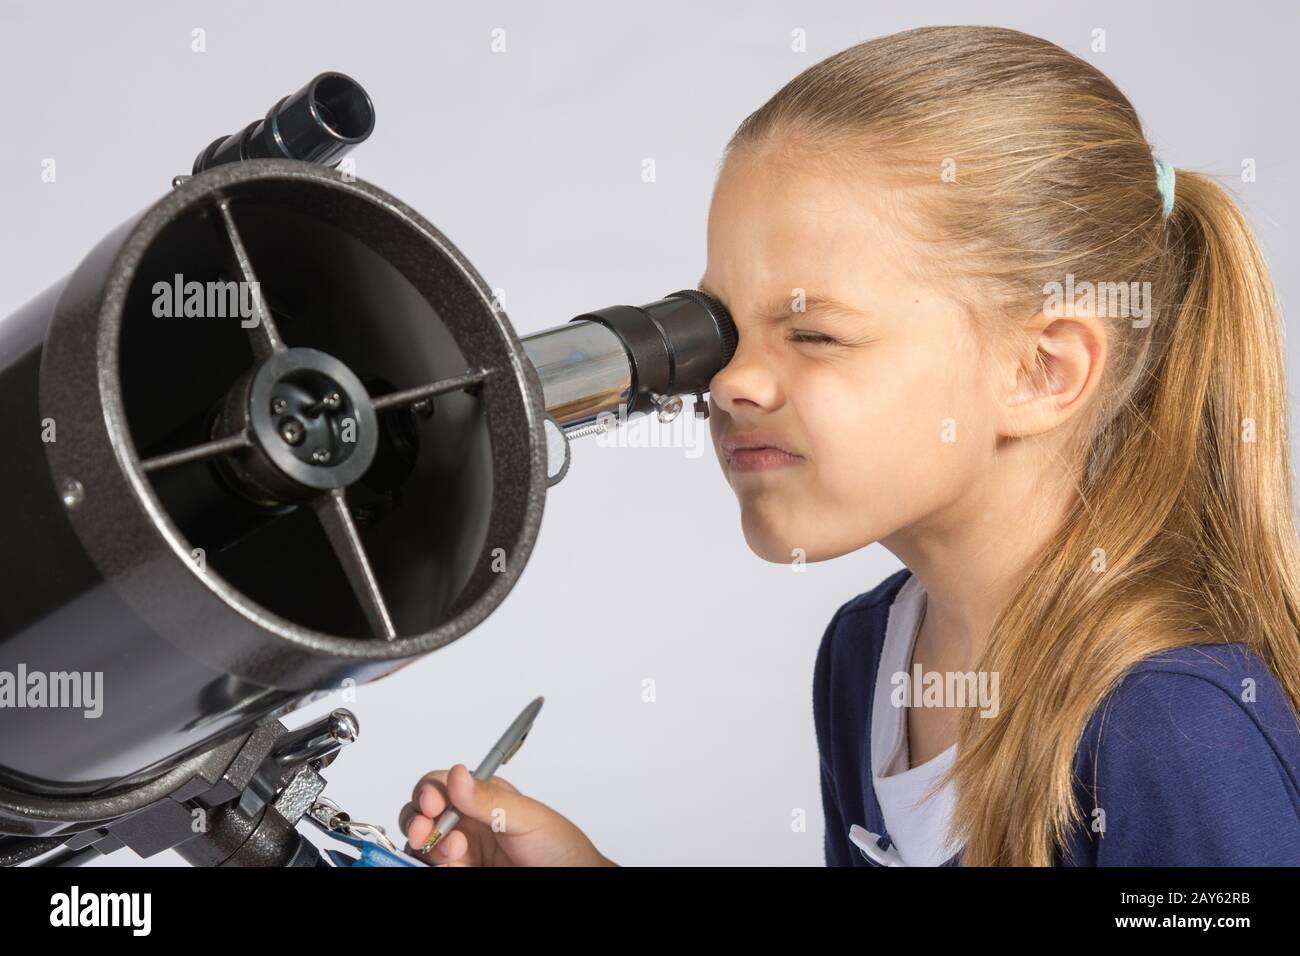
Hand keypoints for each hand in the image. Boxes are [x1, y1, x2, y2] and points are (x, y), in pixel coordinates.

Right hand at [399, 763, 617, 866]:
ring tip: (454, 852)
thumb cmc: (560, 848)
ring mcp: (461, 853)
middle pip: (421, 814)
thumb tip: (458, 775)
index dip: (429, 791)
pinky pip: (432, 868)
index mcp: (482, 799)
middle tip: (423, 829)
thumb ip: (491, 799)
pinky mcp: (460, 872)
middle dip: (416, 819)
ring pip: (422, 844)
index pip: (441, 786)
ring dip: (427, 845)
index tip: (431, 803)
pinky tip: (455, 864)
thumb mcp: (527, 818)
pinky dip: (434, 865)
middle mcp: (466, 824)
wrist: (571, 880)